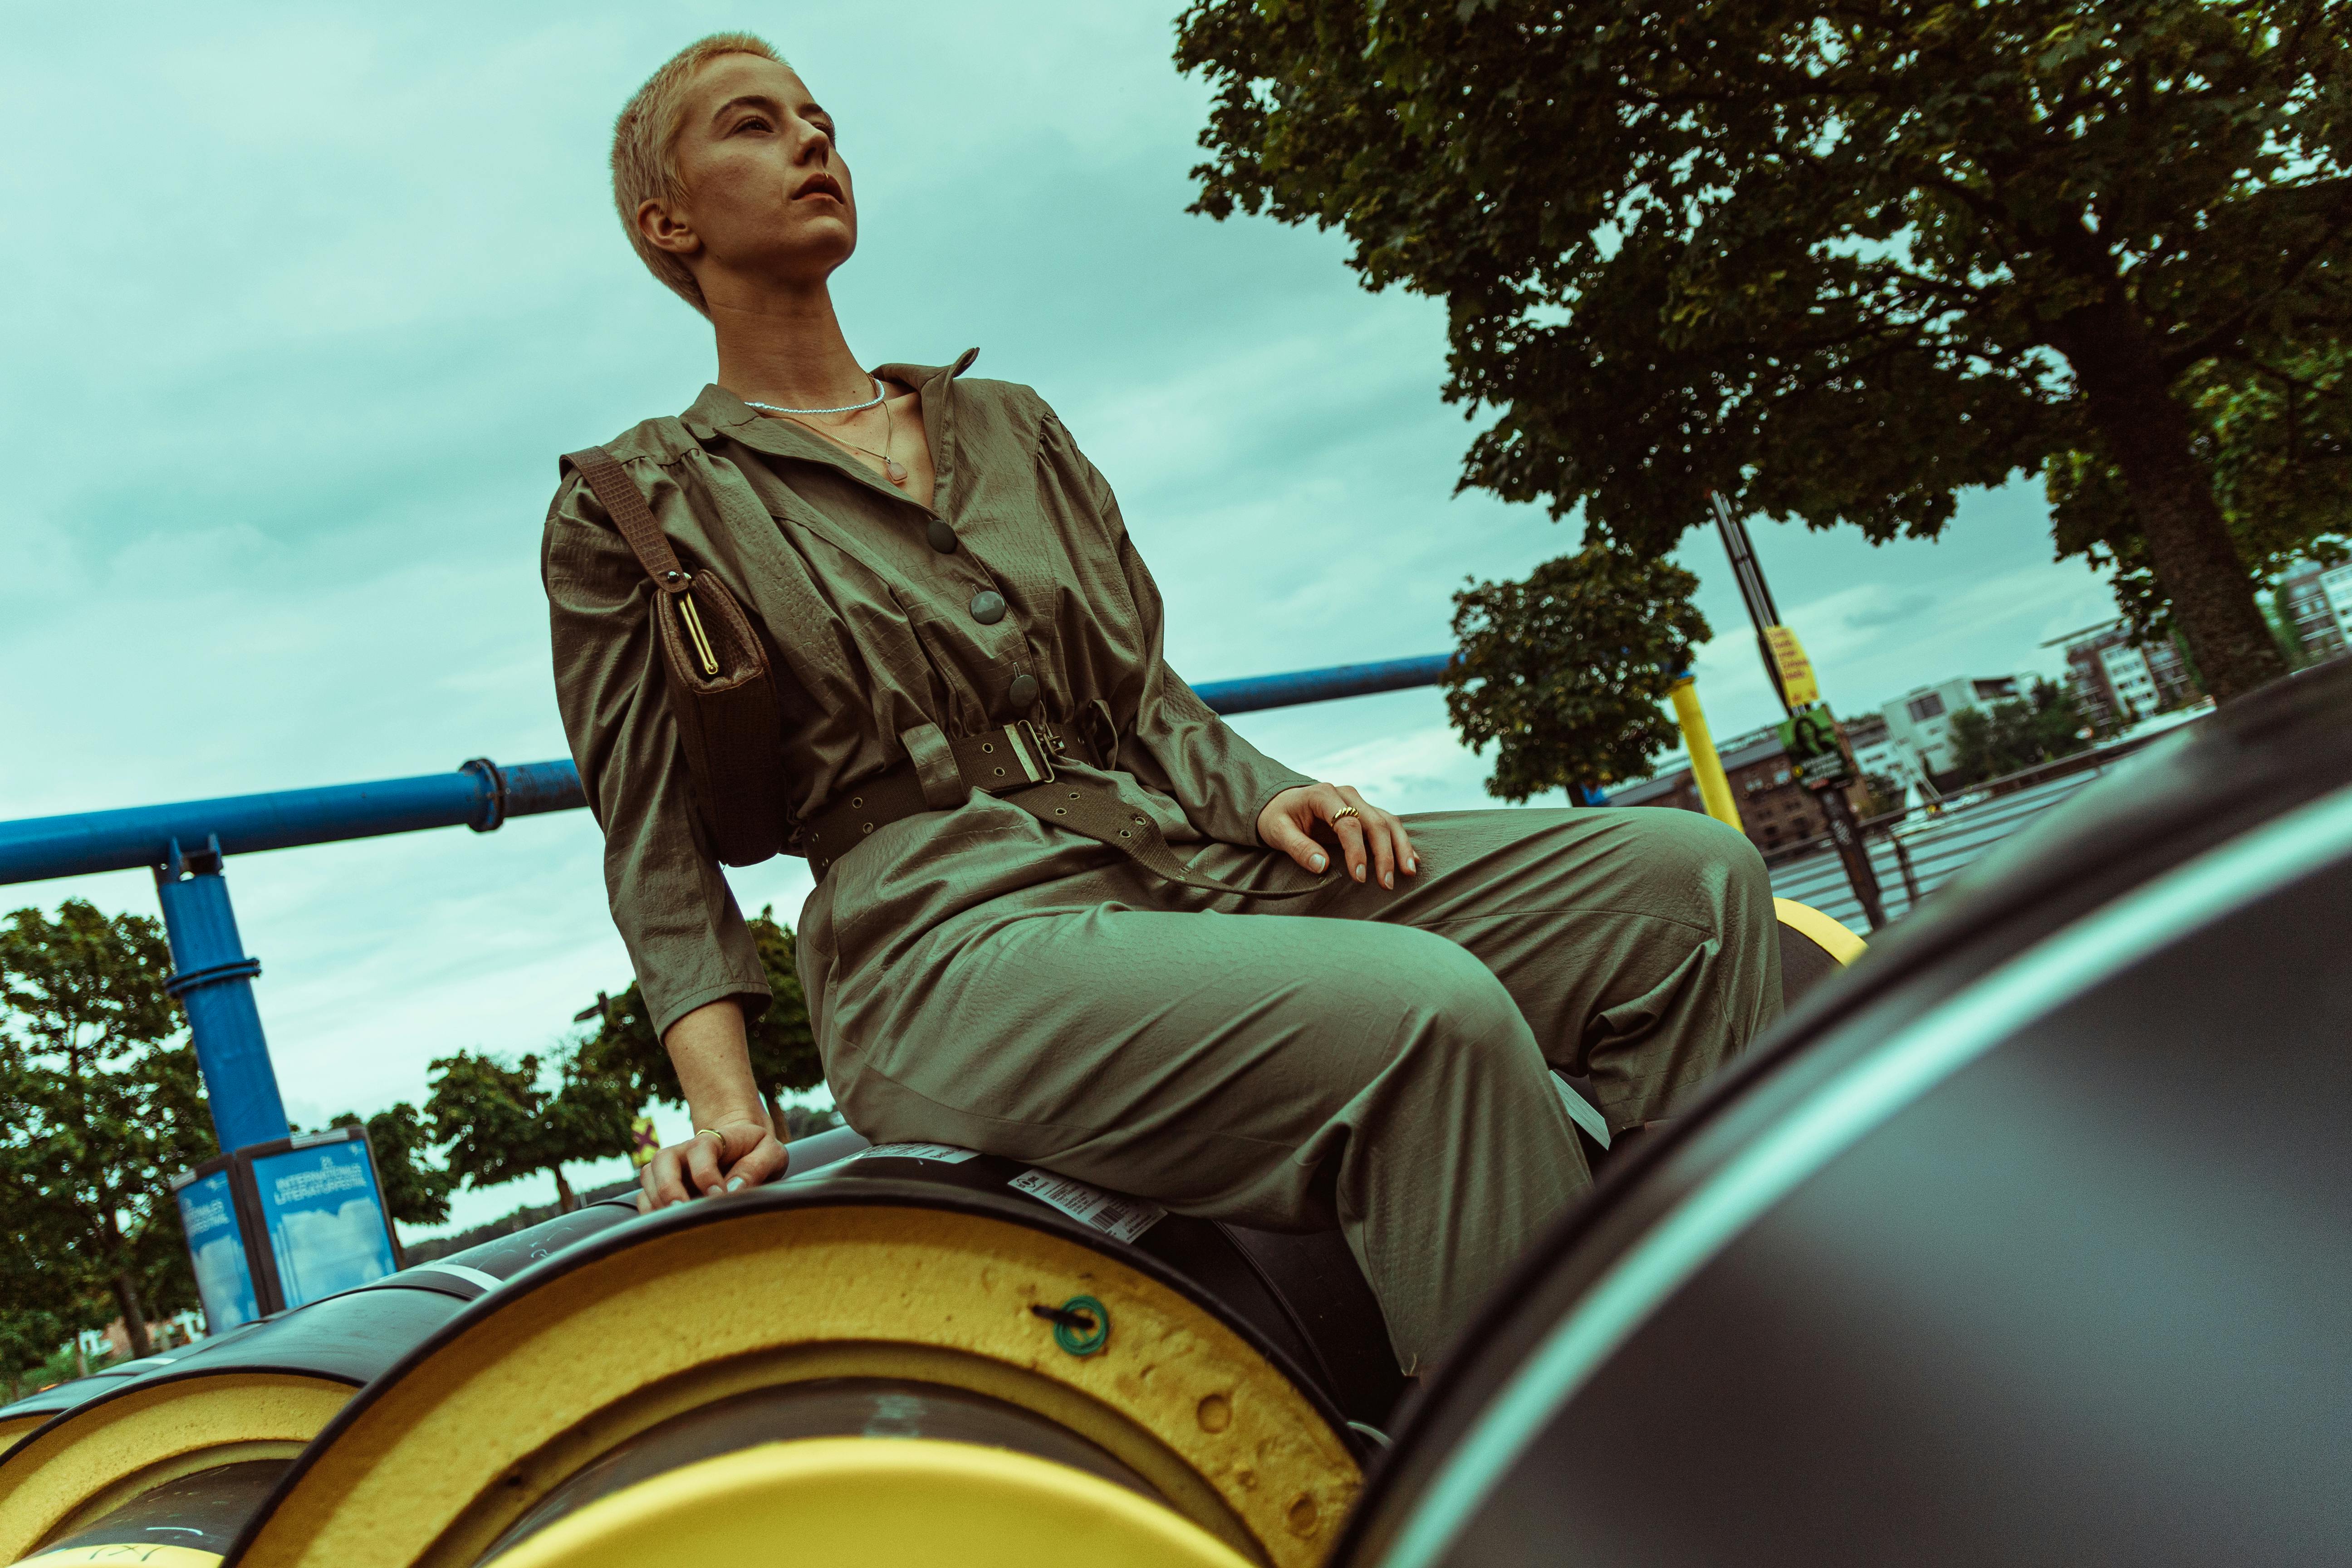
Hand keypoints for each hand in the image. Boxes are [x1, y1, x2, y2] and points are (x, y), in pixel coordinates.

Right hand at [637, 1109, 788, 1211]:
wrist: (740, 1148)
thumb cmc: (756, 1151)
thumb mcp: (770, 1152)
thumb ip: (757, 1166)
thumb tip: (733, 1190)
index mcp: (715, 1138)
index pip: (701, 1147)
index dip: (706, 1172)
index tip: (718, 1195)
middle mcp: (686, 1151)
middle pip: (663, 1159)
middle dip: (669, 1187)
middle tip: (682, 1210)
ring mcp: (671, 1168)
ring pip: (649, 1177)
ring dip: (656, 1201)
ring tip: (673, 1223)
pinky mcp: (663, 1186)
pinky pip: (645, 1196)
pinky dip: (650, 1212)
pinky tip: (665, 1228)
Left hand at [1257, 783, 1417, 888]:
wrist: (1281, 802)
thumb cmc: (1277, 817)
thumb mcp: (1277, 832)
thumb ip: (1298, 848)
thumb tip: (1321, 866)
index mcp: (1323, 794)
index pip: (1348, 822)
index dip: (1357, 851)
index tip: (1360, 877)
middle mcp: (1346, 794)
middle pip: (1374, 822)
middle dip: (1384, 854)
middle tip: (1385, 884)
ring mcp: (1358, 801)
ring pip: (1388, 821)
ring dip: (1400, 847)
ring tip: (1408, 873)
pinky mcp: (1364, 812)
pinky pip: (1388, 824)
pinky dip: (1401, 842)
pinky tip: (1411, 860)